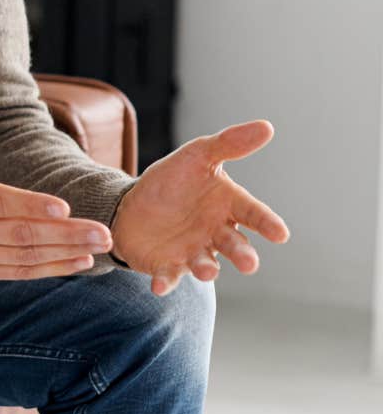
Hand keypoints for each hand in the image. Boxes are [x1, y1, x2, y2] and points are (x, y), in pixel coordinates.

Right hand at [0, 103, 112, 282]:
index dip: (30, 205)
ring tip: (99, 248)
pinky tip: (76, 263)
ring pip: (23, 256)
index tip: (64, 207)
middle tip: (103, 233)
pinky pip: (15, 272)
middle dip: (65, 234)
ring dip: (65, 253)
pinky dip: (48, 270)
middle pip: (19, 233)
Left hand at [110, 119, 289, 295]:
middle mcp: (216, 233)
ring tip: (207, 272)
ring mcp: (193, 252)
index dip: (266, 223)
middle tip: (249, 263)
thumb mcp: (196, 156)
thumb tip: (266, 127)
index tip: (280, 233)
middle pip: (234, 245)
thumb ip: (228, 144)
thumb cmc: (173, 181)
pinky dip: (166, 282)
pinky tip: (160, 286)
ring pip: (206, 264)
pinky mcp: (167, 265)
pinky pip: (169, 276)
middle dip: (243, 254)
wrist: (132, 205)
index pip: (252, 213)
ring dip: (207, 269)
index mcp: (227, 205)